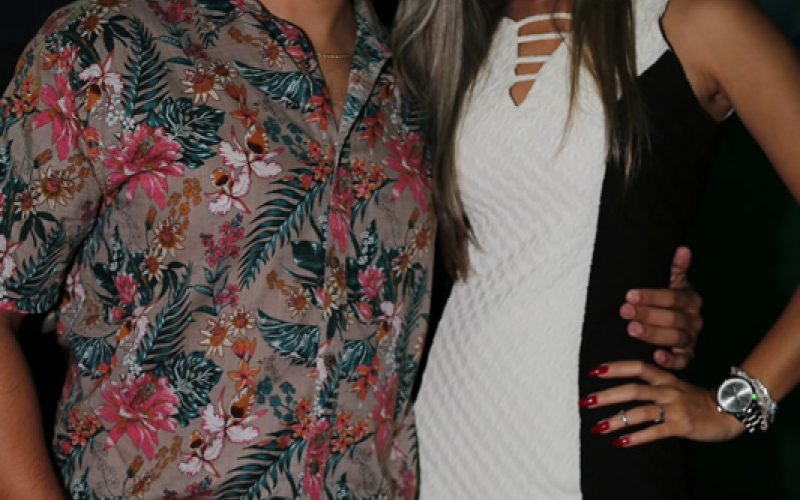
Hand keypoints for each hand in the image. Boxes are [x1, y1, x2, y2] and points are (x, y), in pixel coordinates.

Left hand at [580, 361, 744, 446]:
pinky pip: (654, 431)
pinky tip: (619, 442)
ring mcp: (674, 407)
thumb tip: (623, 386)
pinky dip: (636, 437)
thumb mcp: (675, 385)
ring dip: (616, 420)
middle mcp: (668, 389)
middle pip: (633, 389)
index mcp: (666, 377)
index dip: (616, 368)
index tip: (593, 371)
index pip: (637, 367)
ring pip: (640, 412)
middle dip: (607, 395)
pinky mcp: (681, 426)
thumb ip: (653, 384)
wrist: (729, 411)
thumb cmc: (696, 399)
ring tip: (597, 427)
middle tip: (586, 401)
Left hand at [620, 246, 701, 369]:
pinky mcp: (687, 356)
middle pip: (673, 318)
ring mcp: (691, 339)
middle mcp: (694, 320)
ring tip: (632, 329)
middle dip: (647, 314)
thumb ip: (675, 267)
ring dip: (653, 334)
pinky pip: (683, 361)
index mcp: (691, 299)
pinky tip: (656, 356)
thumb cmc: (666, 299)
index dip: (652, 296)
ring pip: (676, 338)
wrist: (670, 320)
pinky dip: (671, 360)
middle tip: (625, 312)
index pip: (673, 297)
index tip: (630, 295)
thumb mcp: (670, 281)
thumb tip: (682, 249)